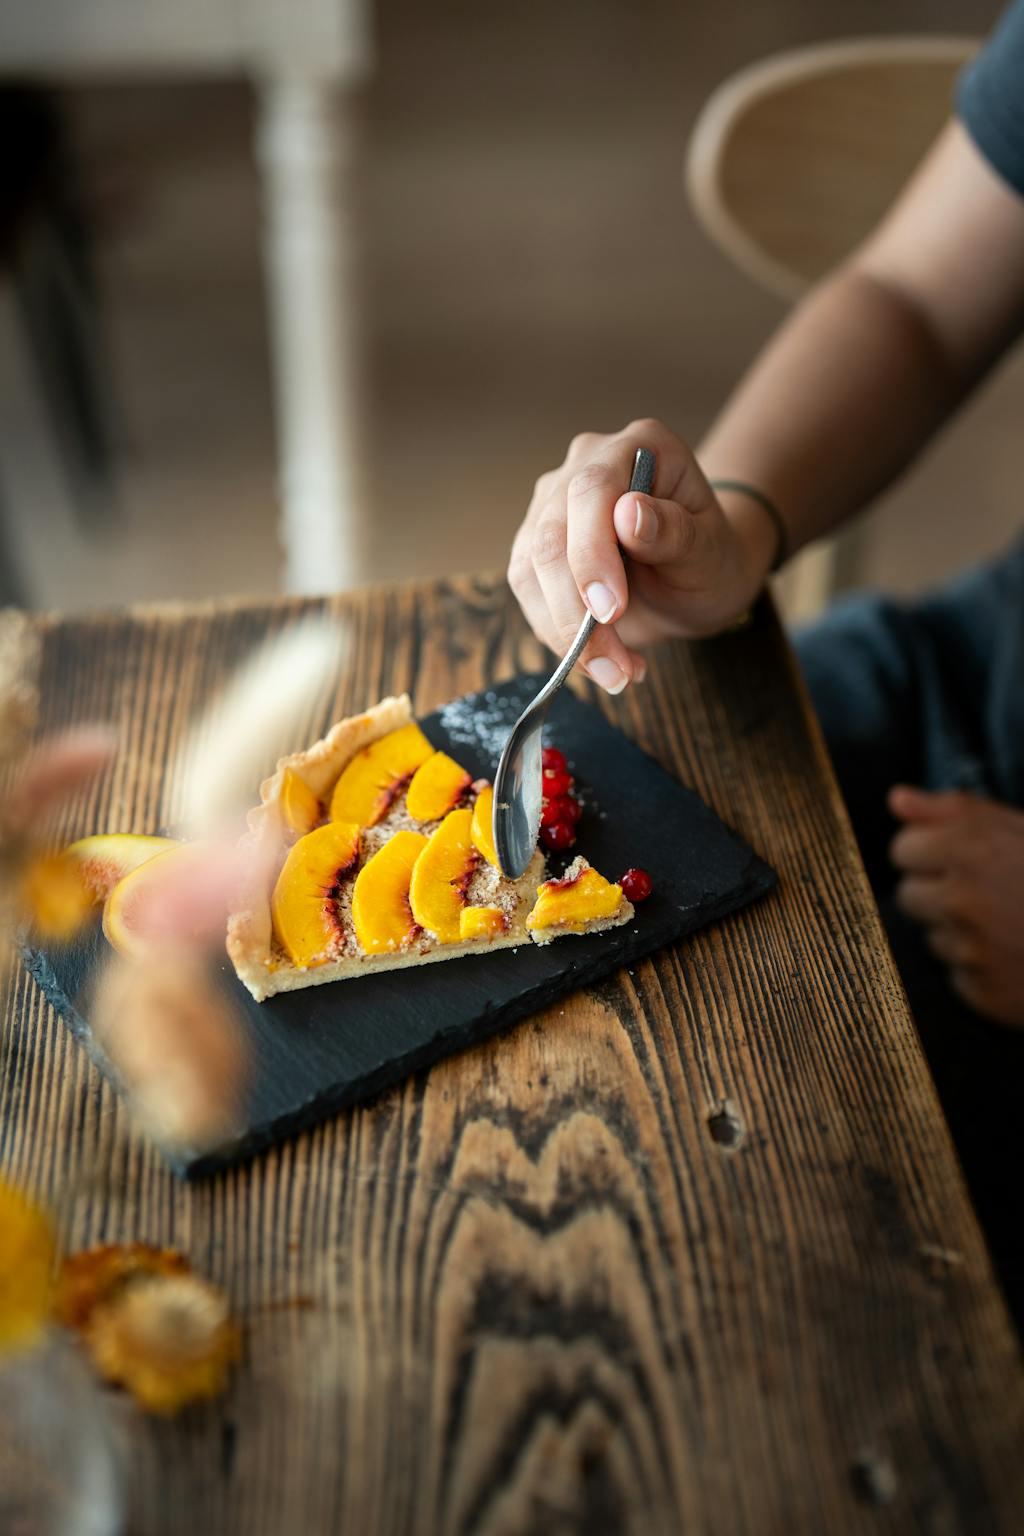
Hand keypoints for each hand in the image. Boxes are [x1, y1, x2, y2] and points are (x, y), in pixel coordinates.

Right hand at [507, 419, 776, 691]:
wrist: (696, 580)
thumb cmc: (711, 560)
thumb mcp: (710, 552)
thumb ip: (674, 532)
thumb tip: (628, 513)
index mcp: (638, 447)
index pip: (592, 490)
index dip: (592, 554)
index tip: (610, 611)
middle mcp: (586, 464)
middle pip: (551, 535)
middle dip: (576, 611)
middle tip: (614, 667)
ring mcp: (554, 503)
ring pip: (530, 570)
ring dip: (566, 634)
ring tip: (617, 673)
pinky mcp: (536, 544)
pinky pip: (529, 593)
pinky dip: (559, 636)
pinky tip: (602, 660)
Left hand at [889, 785, 1023, 1027]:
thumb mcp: (1020, 826)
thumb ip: (953, 809)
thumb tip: (897, 799)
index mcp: (971, 850)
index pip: (903, 849)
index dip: (929, 851)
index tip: (956, 856)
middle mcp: (964, 900)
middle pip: (907, 895)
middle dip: (936, 892)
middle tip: (986, 892)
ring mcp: (972, 951)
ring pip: (933, 937)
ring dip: (959, 931)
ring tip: (1009, 924)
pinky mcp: (983, 993)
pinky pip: (959, 976)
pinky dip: (980, 969)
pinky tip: (1015, 956)